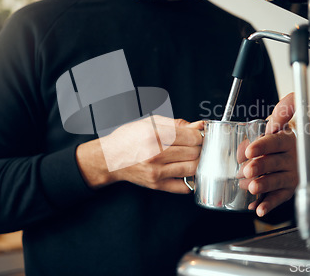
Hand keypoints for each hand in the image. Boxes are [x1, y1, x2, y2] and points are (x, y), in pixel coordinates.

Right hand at [76, 116, 203, 193]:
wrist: (109, 158)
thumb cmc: (128, 138)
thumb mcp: (151, 122)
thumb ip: (177, 123)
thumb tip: (199, 126)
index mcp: (156, 134)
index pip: (193, 137)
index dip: (200, 135)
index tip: (198, 135)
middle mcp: (157, 153)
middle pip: (195, 152)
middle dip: (199, 147)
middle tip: (195, 145)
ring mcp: (157, 171)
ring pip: (193, 168)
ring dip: (197, 162)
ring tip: (191, 156)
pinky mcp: (157, 184)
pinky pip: (183, 186)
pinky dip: (190, 180)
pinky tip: (186, 171)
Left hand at [238, 93, 297, 216]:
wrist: (291, 155)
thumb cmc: (278, 139)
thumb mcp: (279, 123)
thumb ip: (281, 113)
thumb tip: (291, 100)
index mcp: (287, 140)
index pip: (275, 142)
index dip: (262, 146)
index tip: (248, 149)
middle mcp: (292, 158)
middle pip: (275, 163)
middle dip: (260, 167)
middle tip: (245, 170)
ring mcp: (291, 175)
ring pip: (277, 181)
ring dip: (264, 185)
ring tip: (251, 186)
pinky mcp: (288, 190)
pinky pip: (279, 199)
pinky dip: (268, 205)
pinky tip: (258, 208)